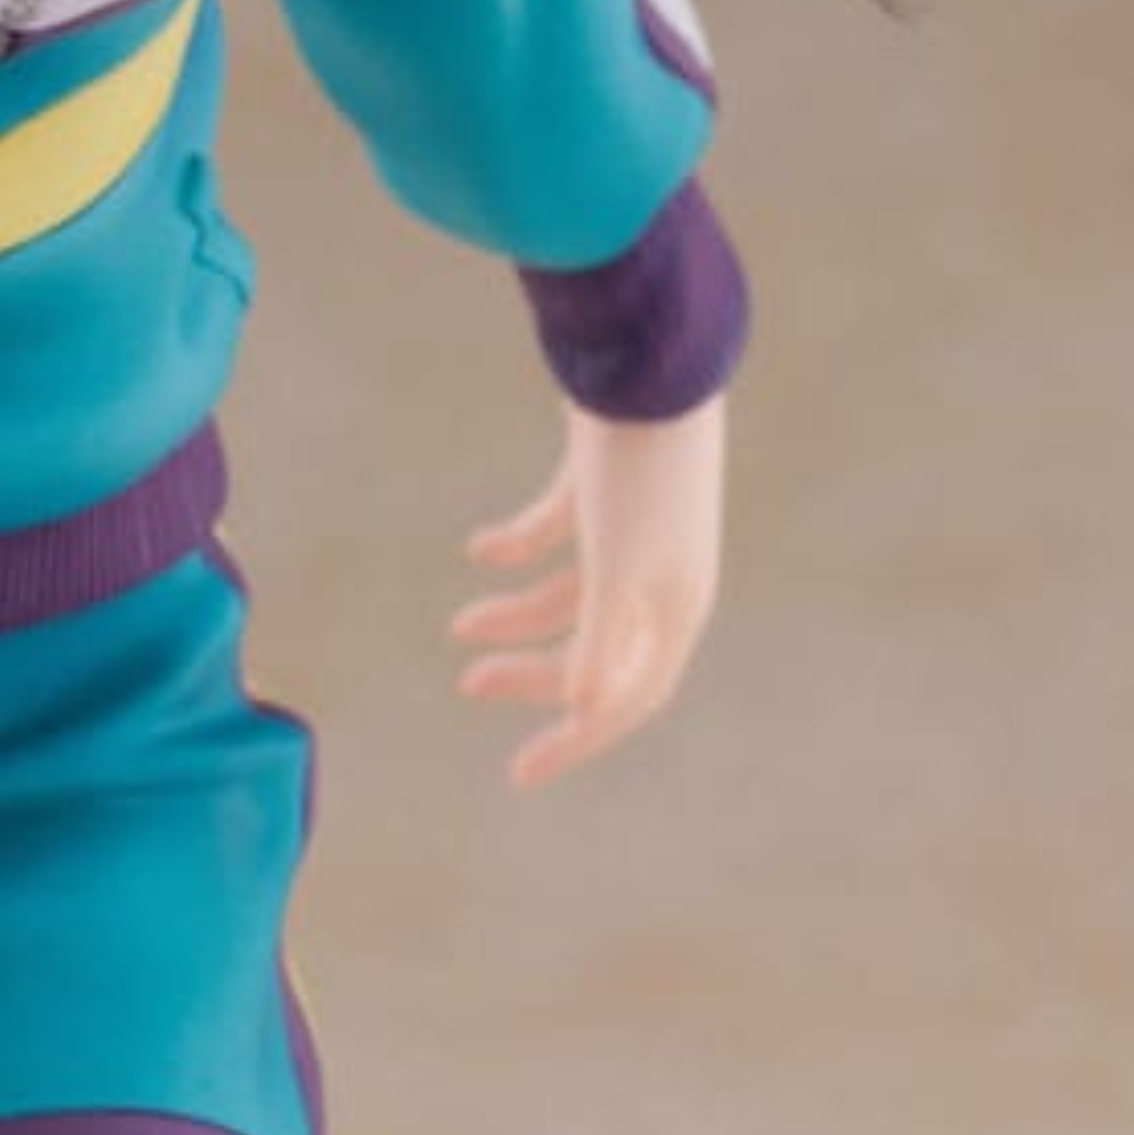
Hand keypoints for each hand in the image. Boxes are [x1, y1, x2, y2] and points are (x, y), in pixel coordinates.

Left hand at [451, 391, 726, 789]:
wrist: (645, 361)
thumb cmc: (640, 471)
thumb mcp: (619, 562)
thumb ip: (603, 640)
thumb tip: (588, 713)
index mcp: (674, 609)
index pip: (626, 697)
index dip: (575, 739)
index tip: (520, 773)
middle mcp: (658, 576)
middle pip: (595, 652)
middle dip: (534, 673)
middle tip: (469, 684)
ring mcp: (630, 526)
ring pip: (570, 595)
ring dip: (516, 613)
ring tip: (459, 627)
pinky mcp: (601, 480)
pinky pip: (557, 532)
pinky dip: (518, 546)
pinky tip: (478, 549)